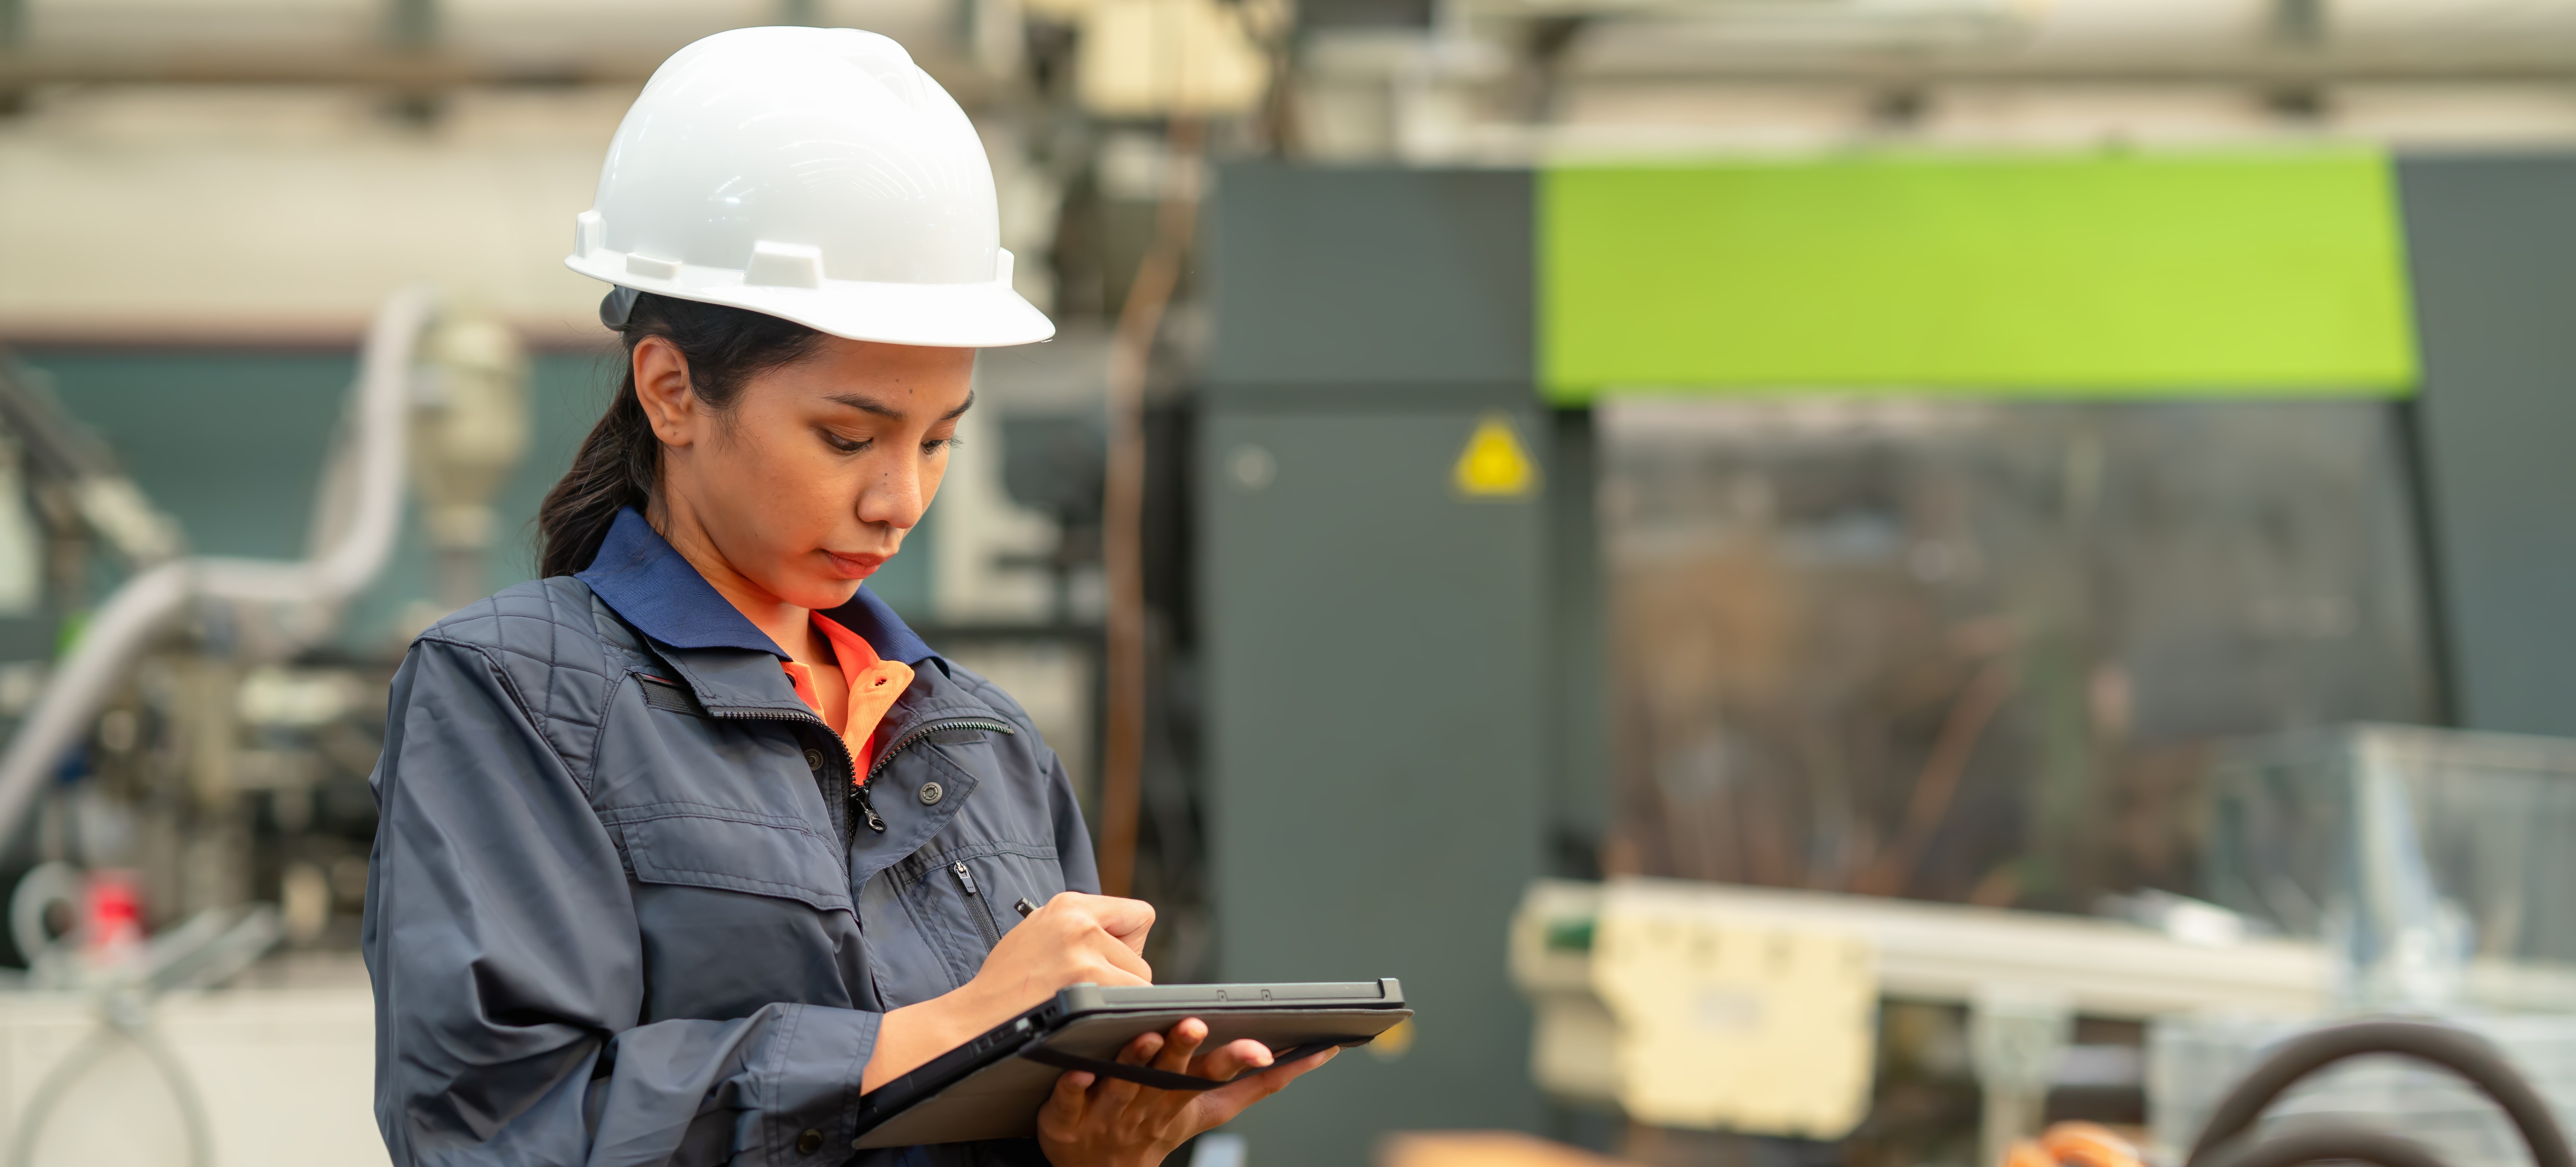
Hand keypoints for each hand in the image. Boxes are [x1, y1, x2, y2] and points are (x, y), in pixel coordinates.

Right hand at [863, 893, 1156, 1091]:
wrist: (975, 1019)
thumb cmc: (1006, 985)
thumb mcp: (1039, 934)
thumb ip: (1081, 930)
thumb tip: (1125, 945)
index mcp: (1068, 905)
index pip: (1137, 915)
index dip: (1128, 944)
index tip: (1109, 962)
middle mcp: (1079, 920)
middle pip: (1139, 956)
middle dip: (1122, 979)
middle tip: (1086, 993)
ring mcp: (1085, 950)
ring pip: (1140, 982)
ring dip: (1119, 999)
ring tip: (1080, 1006)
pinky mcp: (1088, 980)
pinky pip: (1132, 1002)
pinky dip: (1117, 1017)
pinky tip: (1087, 1019)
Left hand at [1036, 1018, 1338, 1166]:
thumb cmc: (1156, 1128)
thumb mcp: (1210, 1111)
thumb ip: (1257, 1085)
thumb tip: (1315, 1055)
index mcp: (1184, 1099)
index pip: (1218, 1077)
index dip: (1241, 1062)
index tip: (1263, 1047)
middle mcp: (1150, 1105)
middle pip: (1170, 1077)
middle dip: (1183, 1052)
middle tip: (1196, 1025)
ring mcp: (1109, 1112)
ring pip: (1124, 1083)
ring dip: (1136, 1061)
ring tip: (1147, 1037)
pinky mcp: (1067, 1117)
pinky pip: (1069, 1099)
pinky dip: (1074, 1085)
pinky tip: (1080, 1069)